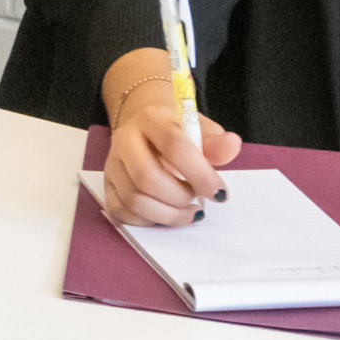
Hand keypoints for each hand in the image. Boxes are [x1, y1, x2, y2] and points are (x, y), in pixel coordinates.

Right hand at [97, 47, 240, 226]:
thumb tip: (232, 145)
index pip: (173, 146)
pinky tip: (167, 214)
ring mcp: (113, 165)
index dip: (199, 174)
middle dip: (180, 198)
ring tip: (189, 211)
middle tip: (199, 201)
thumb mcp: (199, 128)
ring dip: (168, 214)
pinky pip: (121, 212)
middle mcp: (125, 140)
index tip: (220, 193)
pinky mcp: (108, 185)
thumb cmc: (176, 130)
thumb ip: (215, 142)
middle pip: (148, 177)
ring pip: (134, 200)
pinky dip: (149, 221)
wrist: (143, 125)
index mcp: (151, 119)